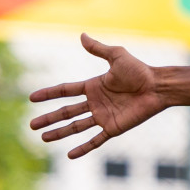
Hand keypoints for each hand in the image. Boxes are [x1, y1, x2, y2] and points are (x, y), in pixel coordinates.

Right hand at [29, 34, 166, 158]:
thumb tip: (82, 35)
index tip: (32, 97)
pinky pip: (96, 140)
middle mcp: (96, 102)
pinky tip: (70, 155)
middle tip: (32, 125)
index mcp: (94, 86)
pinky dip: (83, 148)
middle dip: (49, 118)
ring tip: (43, 138)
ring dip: (60, 133)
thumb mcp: (117, 56)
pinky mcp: (114, 128)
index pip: (66, 90)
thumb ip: (99, 49)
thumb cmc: (140, 71)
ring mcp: (104, 116)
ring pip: (76, 127)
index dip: (49, 94)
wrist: (158, 87)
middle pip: (67, 112)